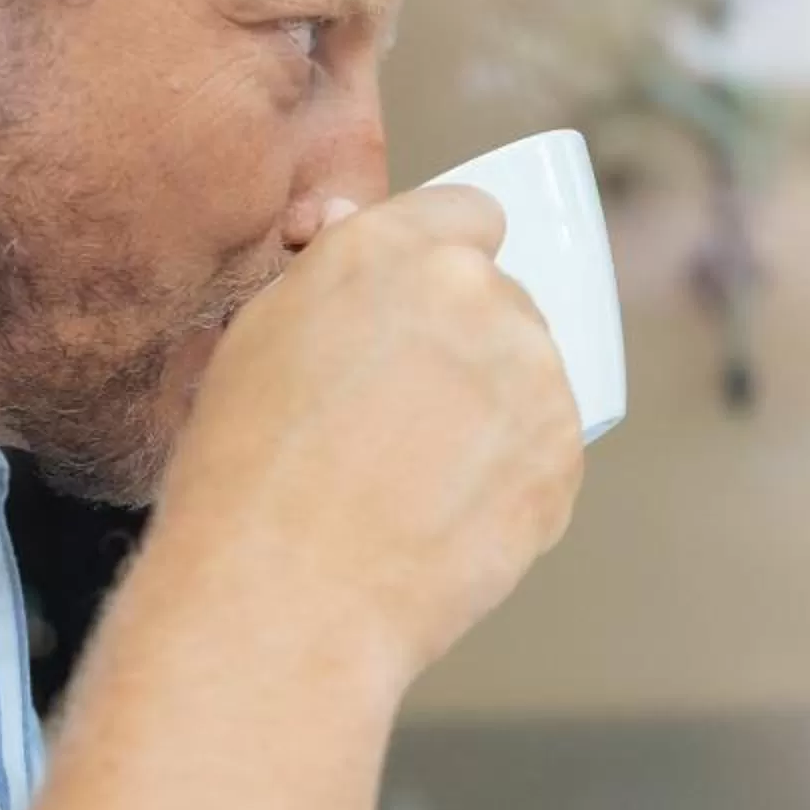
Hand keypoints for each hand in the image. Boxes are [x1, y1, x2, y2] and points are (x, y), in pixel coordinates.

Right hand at [160, 185, 582, 686]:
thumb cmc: (244, 477)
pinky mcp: (565, 454)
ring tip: (413, 481)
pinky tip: (444, 517)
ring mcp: (532, 374)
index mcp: (389, 249)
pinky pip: (546, 450)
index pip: (469, 214)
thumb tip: (344, 225)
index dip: (447, 260)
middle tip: (402, 420)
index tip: (428, 306)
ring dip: (493, 413)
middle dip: (467, 347)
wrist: (286, 595)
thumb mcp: (255, 341)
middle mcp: (473, 294)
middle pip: (502, 301)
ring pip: (530, 377)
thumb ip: (324, 275)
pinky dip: (511, 479)